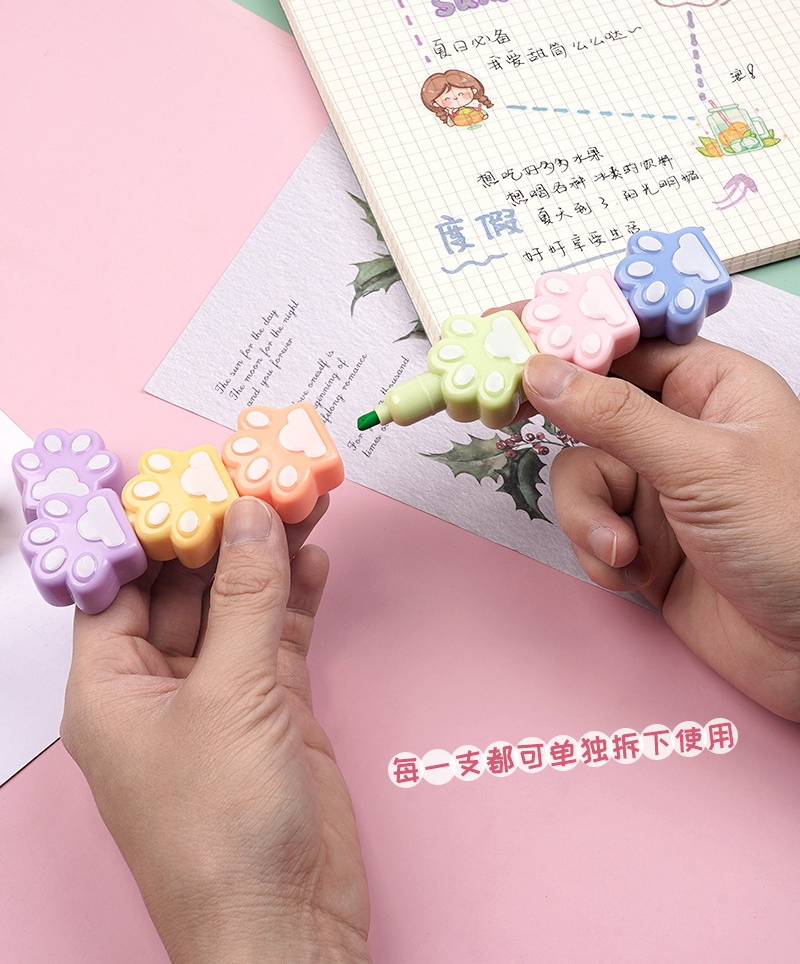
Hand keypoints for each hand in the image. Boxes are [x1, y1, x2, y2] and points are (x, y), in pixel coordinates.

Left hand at [60, 495, 370, 963]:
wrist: (287, 919)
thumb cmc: (223, 832)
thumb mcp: (230, 695)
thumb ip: (244, 597)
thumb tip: (249, 515)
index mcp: (111, 685)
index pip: (123, 581)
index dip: (153, 526)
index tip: (192, 473)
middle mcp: (159, 685)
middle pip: (186, 585)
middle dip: (222, 531)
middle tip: (260, 473)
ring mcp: (220, 696)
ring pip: (239, 604)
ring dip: (267, 555)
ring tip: (298, 498)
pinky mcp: (272, 708)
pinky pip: (278, 634)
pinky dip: (297, 595)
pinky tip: (314, 558)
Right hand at [521, 339, 799, 720]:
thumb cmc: (794, 542)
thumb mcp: (701, 466)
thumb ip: (615, 416)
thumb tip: (544, 370)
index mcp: (713, 390)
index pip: (627, 348)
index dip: (571, 348)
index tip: (513, 346)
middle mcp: (682, 435)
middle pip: (588, 413)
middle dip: (573, 445)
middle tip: (507, 418)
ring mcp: (660, 491)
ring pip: (581, 476)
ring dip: (588, 516)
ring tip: (622, 549)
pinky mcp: (643, 543)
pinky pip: (588, 529)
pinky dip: (599, 552)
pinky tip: (634, 574)